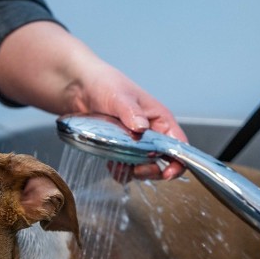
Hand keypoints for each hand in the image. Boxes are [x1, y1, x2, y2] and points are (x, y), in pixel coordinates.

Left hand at [75, 65, 187, 180]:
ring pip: (144, 168)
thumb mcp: (119, 96)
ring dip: (133, 171)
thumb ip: (131, 111)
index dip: (177, 162)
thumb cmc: (105, 84)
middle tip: (136, 169)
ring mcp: (136, 143)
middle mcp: (151, 134)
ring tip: (119, 164)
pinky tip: (110, 163)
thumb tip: (141, 127)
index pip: (179, 146)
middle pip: (162, 162)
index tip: (166, 174)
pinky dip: (119, 170)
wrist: (80, 87)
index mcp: (160, 120)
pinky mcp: (121, 150)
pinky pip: (125, 168)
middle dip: (151, 170)